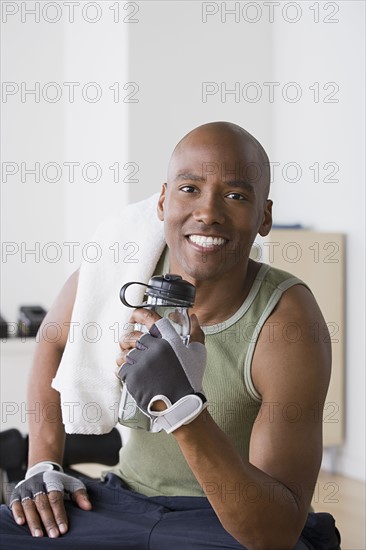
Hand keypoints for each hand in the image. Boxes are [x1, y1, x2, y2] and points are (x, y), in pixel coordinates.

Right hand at [9, 462, 91, 537]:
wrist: (42, 470)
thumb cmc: (59, 482)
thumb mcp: (72, 484)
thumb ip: (80, 495)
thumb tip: (88, 507)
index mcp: (52, 480)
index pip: (56, 498)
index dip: (59, 514)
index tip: (64, 529)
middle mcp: (38, 483)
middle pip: (42, 503)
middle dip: (48, 520)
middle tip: (54, 535)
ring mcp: (26, 488)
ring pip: (29, 505)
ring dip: (33, 521)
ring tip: (39, 535)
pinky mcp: (17, 493)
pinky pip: (15, 503)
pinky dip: (17, 513)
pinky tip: (21, 523)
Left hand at [116, 313, 206, 432]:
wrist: (182, 405)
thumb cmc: (191, 380)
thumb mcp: (198, 354)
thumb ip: (196, 332)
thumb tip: (193, 317)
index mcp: (170, 340)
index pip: (150, 319)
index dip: (139, 314)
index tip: (133, 316)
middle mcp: (155, 348)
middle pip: (133, 336)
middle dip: (128, 339)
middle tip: (128, 344)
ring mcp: (143, 362)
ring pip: (125, 353)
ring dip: (125, 357)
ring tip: (131, 363)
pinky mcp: (133, 377)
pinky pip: (121, 368)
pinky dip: (123, 371)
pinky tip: (130, 374)